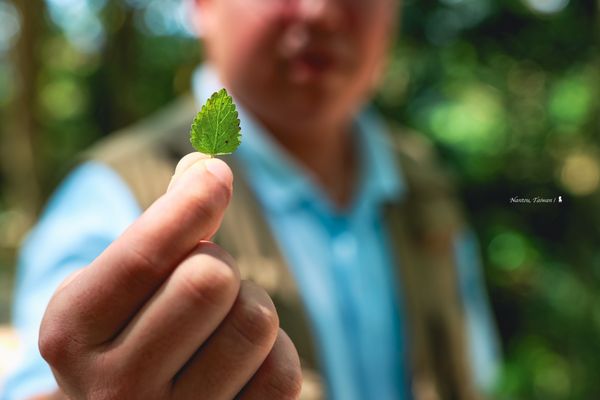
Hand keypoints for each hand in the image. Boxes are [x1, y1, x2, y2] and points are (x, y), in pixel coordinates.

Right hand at [38, 153, 301, 399]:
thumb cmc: (130, 327)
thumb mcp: (121, 279)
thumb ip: (162, 222)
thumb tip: (209, 163)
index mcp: (73, 332)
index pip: (145, 255)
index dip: (191, 202)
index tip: (217, 173)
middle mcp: (114, 388)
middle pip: (210, 280)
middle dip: (217, 265)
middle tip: (204, 282)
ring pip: (255, 321)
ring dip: (249, 305)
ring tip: (220, 323)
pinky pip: (283, 369)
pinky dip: (274, 350)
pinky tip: (242, 361)